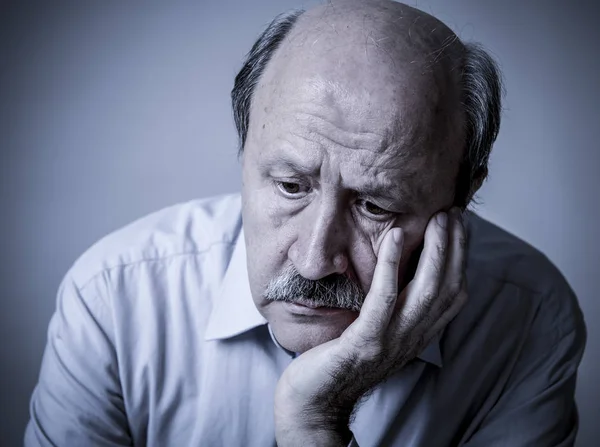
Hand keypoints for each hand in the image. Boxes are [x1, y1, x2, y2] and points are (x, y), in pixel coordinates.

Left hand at [274, 208, 467, 445]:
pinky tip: (392, 238)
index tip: (458, 225)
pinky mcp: (364, 342)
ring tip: (435, 219)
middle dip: (454, 247)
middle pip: (446, 288)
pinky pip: (383, 300)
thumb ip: (394, 308)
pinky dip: (390, 267)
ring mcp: (390, 341)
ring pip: (424, 292)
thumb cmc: (341, 361)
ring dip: (434, 251)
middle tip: (452, 213)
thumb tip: (400, 272)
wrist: (315, 402)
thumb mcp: (377, 332)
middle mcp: (412, 338)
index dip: (461, 258)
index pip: (453, 293)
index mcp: (417, 334)